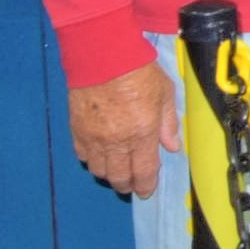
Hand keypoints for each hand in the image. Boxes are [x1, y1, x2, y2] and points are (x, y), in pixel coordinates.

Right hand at [68, 60, 179, 197]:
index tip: (146, 192)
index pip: (144, 171)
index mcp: (142, 133)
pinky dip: (90, 159)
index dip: (145, 185)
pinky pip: (82, 154)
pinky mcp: (76, 129)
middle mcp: (116, 141)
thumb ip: (168, 124)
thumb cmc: (138, 71)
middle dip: (126, 185)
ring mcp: (94, 137)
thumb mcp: (165, 94)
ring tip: (116, 171)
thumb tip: (172, 147)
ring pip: (98, 169)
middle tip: (131, 185)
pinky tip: (98, 155)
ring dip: (108, 174)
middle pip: (119, 176)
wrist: (102, 56)